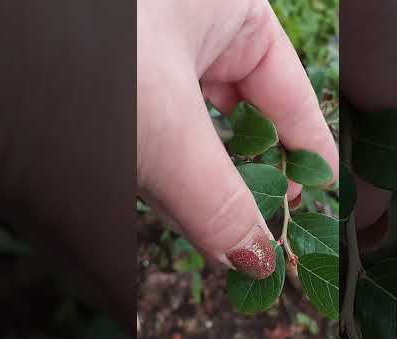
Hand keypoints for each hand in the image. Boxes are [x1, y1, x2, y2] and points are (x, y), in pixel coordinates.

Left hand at [137, 0, 338, 277]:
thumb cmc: (76, 44)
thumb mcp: (160, 123)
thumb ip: (215, 194)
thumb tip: (255, 255)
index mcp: (234, 12)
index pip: (295, 99)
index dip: (310, 158)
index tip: (321, 206)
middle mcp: (202, 28)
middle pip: (250, 120)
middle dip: (258, 179)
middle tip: (270, 233)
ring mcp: (161, 51)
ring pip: (204, 131)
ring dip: (215, 184)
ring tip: (236, 231)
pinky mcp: (127, 77)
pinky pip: (165, 132)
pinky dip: (176, 172)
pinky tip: (188, 205)